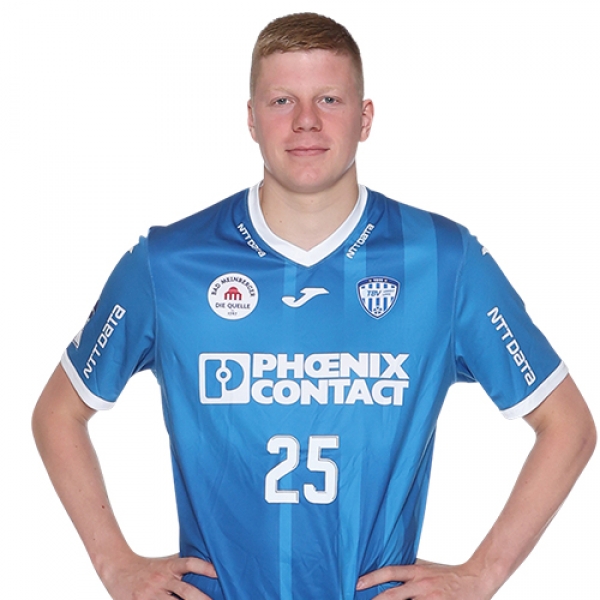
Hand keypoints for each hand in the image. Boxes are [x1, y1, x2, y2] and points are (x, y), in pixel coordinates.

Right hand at [101, 553, 216, 599]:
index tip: (218, 573)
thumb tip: (207, 561)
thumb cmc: (147, 566)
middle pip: (186, 591)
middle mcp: (162, 579)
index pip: (190, 563)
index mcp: (169, 566)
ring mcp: (151, 594)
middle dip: (202, 599)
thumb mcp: (165, 562)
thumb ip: (182, 564)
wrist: (118, 569)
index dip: (205, 568)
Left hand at [356, 559, 493, 599]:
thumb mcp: (426, 566)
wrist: (475, 579)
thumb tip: (390, 566)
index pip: (390, 572)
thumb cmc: (448, 574)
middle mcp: (421, 584)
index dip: (372, 577)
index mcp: (416, 571)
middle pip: (393, 594)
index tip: (357, 583)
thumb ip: (409, 568)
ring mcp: (430, 598)